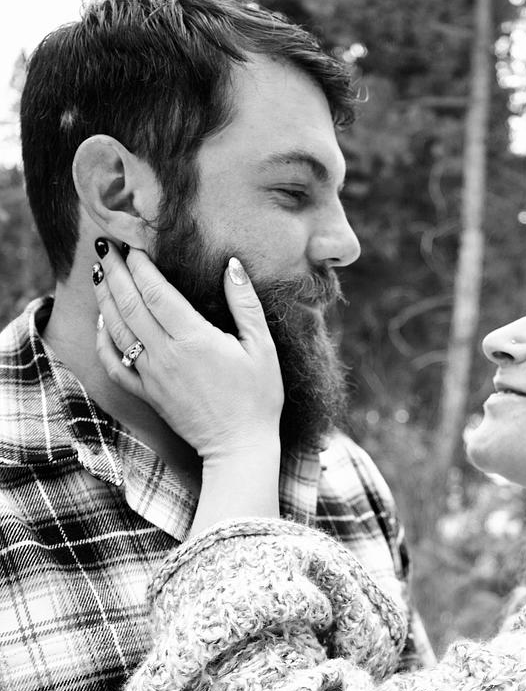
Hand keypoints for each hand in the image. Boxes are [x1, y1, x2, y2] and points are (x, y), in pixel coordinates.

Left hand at [92, 241, 283, 465]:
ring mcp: (151, 375)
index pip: (155, 291)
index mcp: (193, 338)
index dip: (139, 264)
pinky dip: (102, 340)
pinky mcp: (146, 393)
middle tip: (104, 245)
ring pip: (116, 329)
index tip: (133, 244)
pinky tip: (102, 323)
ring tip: (99, 272)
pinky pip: (113, 364)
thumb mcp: (262, 348)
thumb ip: (245, 304)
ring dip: (105, 298)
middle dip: (114, 271)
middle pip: (129, 303)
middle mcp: (165, 354)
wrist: (239, 447)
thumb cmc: (258, 398)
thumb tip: (232, 266)